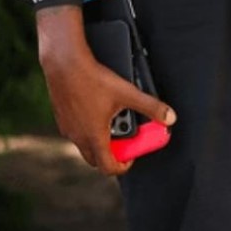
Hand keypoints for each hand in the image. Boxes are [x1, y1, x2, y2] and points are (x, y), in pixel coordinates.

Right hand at [36, 6, 175, 175]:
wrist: (64, 63)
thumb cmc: (92, 79)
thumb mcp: (127, 93)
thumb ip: (150, 107)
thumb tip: (169, 117)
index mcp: (94, 137)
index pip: (108, 167)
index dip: (123, 166)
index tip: (131, 157)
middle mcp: (78, 136)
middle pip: (95, 159)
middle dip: (112, 154)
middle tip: (124, 140)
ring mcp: (67, 128)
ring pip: (84, 145)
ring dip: (99, 140)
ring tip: (112, 121)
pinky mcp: (61, 117)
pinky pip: (76, 131)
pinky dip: (87, 128)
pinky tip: (96, 110)